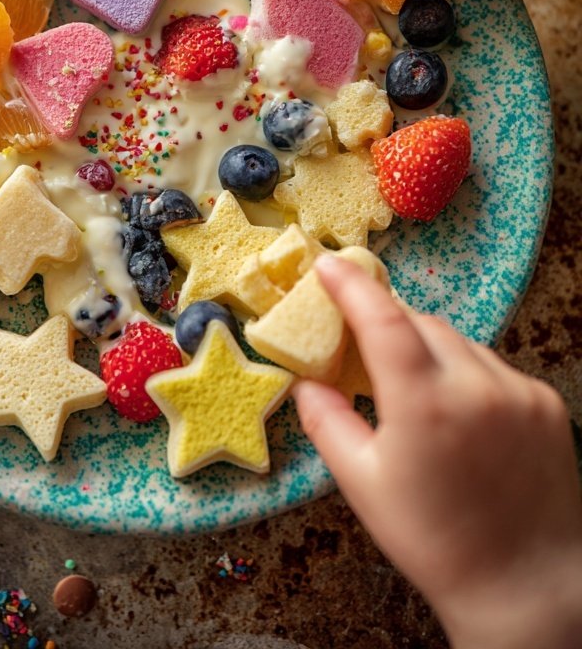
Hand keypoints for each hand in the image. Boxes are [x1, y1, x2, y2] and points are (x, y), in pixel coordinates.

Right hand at [294, 257, 581, 648]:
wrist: (528, 586)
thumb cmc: (434, 540)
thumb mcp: (362, 483)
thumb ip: (327, 421)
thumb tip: (304, 381)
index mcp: (423, 403)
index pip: (382, 318)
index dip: (351, 285)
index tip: (328, 264)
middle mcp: (476, 386)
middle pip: (419, 322)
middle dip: (386, 322)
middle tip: (360, 341)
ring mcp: (519, 392)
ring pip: (458, 341)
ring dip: (427, 348)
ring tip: (411, 388)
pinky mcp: (546, 403)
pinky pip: (492, 365)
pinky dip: (465, 371)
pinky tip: (457, 412)